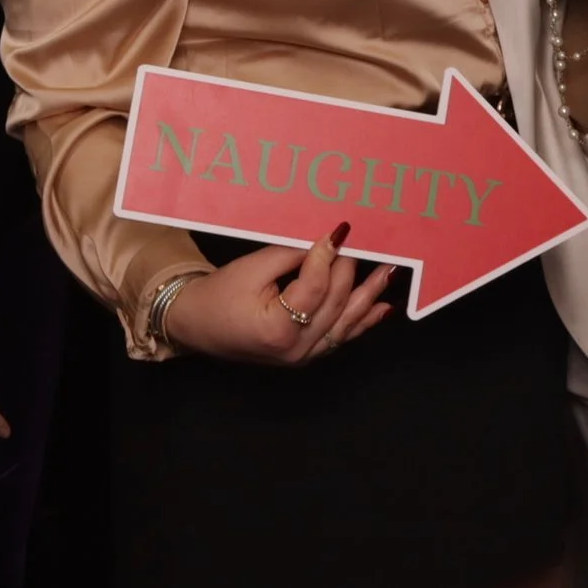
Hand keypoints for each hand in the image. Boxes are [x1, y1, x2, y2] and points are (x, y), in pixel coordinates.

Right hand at [161, 227, 394, 365]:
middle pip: (335, 302)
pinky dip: (363, 321)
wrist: (198, 326)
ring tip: (390, 273)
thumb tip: (327, 241)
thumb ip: (292, 255)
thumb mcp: (253, 268)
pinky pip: (341, 336)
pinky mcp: (306, 355)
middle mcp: (295, 349)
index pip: (315, 286)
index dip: (328, 255)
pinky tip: (382, 307)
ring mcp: (303, 357)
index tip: (340, 230)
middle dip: (349, 269)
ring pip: (345, 322)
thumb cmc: (219, 296)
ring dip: (369, 295)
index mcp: (278, 329)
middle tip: (362, 242)